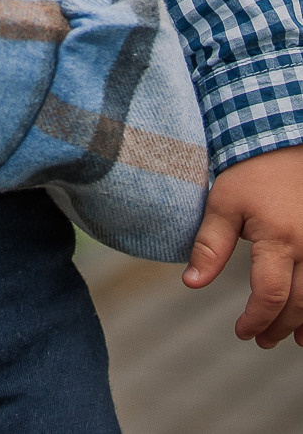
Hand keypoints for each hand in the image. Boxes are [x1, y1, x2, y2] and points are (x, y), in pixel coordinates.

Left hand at [184, 144, 302, 346]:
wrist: (282, 145)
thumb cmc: (250, 174)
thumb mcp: (223, 204)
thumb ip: (209, 246)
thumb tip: (191, 283)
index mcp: (279, 239)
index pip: (270, 294)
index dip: (256, 319)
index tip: (241, 331)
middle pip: (298, 304)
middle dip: (277, 327)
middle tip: (259, 339)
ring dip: (302, 323)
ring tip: (285, 337)